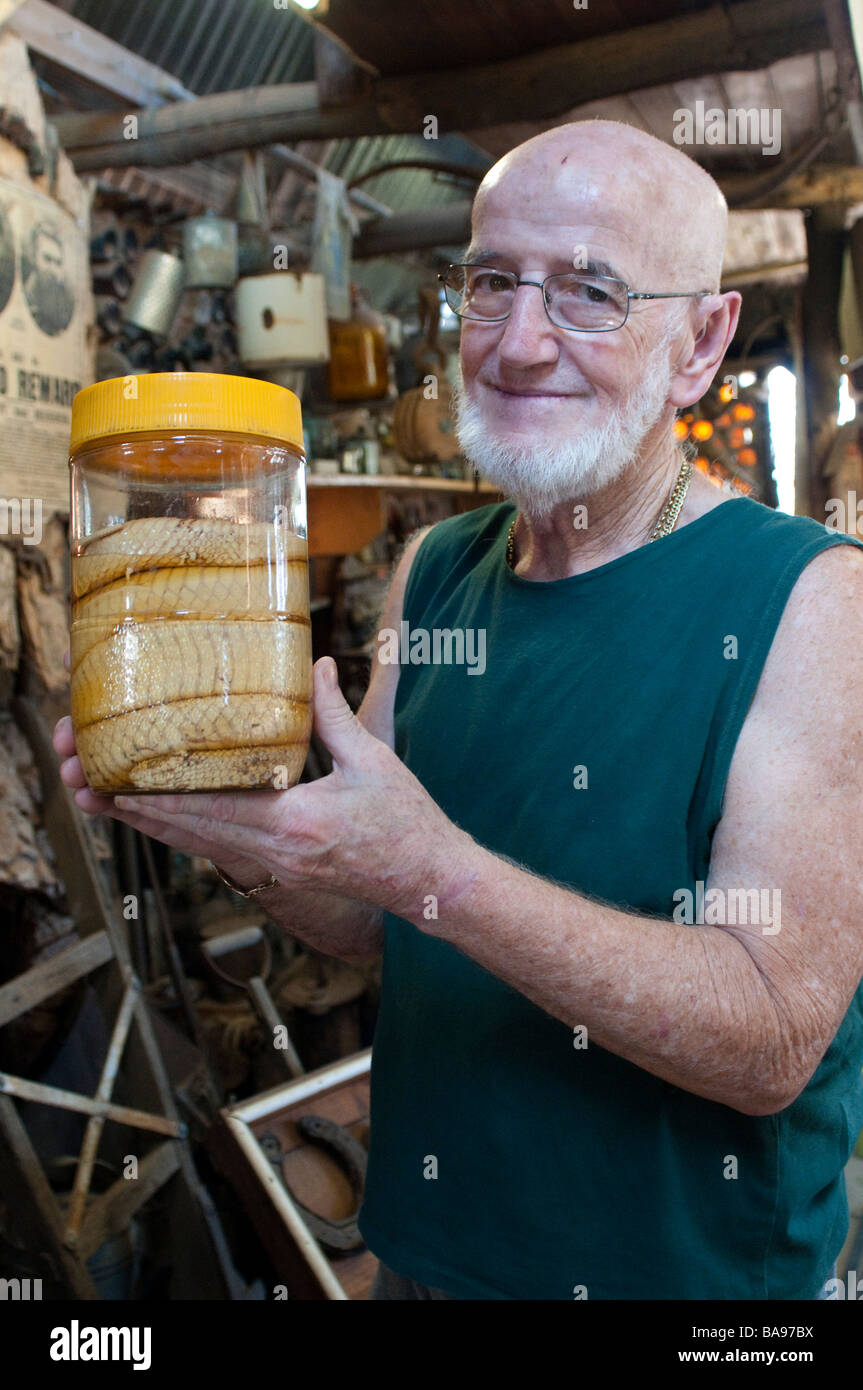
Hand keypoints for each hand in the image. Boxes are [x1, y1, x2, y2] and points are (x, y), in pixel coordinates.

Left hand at [53, 655, 472, 918]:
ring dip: (152, 826)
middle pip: (190, 833)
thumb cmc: (407, 822)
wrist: (429, 879)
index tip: (116, 783)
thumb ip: (334, 713)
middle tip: (89, 790)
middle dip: (136, 812)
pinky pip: (221, 851)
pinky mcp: (281, 870)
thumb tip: (315, 665)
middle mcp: (276, 851)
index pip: (211, 809)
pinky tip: (164, 821)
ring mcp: (276, 867)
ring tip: (109, 805)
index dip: (158, 797)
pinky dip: (186, 834)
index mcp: (295, 823)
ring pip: (199, 846)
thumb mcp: (372, 760)